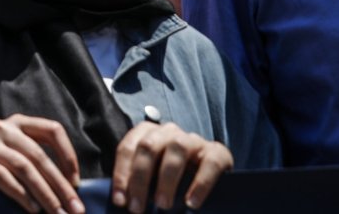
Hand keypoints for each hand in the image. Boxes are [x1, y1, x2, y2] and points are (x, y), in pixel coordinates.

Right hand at [0, 114, 84, 213]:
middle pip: (38, 155)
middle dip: (60, 185)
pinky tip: (33, 209)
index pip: (52, 130)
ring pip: (23, 166)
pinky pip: (1, 176)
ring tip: (56, 212)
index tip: (77, 183)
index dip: (68, 156)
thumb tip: (74, 187)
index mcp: (19, 124)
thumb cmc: (2, 179)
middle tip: (75, 209)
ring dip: (44, 193)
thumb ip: (43, 166)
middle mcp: (1, 127)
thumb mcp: (25, 165)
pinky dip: (21, 194)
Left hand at [111, 122, 232, 212]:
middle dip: (139, 179)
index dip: (121, 174)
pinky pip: (209, 164)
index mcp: (147, 133)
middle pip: (149, 147)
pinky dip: (200, 184)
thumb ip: (138, 181)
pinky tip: (192, 203)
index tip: (120, 201)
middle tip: (137, 208)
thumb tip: (122, 200)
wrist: (210, 176)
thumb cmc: (173, 177)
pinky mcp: (218, 152)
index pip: (128, 148)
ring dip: (167, 179)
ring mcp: (194, 140)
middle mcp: (168, 131)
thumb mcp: (152, 176)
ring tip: (163, 205)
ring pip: (176, 149)